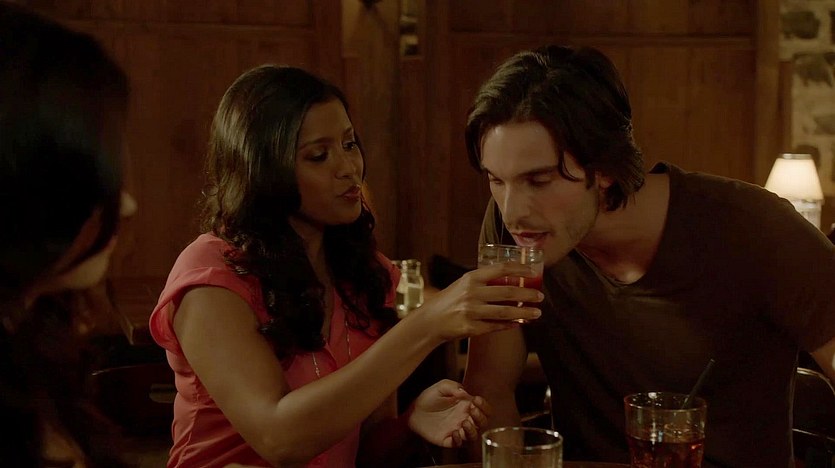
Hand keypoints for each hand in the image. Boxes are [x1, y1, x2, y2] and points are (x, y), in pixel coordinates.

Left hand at [407, 379, 490, 447]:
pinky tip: (454, 432)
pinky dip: (459, 440)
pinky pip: (459, 444)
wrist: (414, 411)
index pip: (484, 409)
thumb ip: (454, 387)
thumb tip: (466, 393)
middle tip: (472, 409)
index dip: (484, 406)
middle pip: (483, 423)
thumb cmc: (429, 398)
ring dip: (472, 430)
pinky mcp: (448, 439)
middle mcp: (465, 418)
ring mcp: (458, 430)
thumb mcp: (441, 387)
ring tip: (464, 423)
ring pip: (474, 436)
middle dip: (481, 417)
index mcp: (466, 406)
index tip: (476, 400)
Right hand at [411, 262, 542, 341]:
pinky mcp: (471, 328)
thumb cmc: (449, 300)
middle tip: (540, 297)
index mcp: (471, 278)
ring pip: (505, 312)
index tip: (533, 273)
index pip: (500, 269)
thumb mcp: (464, 284)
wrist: (430, 321)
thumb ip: (484, 282)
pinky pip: (495, 326)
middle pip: (508, 292)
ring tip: (537, 313)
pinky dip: (509, 325)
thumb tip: (512, 281)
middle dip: (528, 295)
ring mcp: (471, 311)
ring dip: (524, 313)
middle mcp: (472, 293)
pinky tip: (519, 323)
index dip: (519, 270)